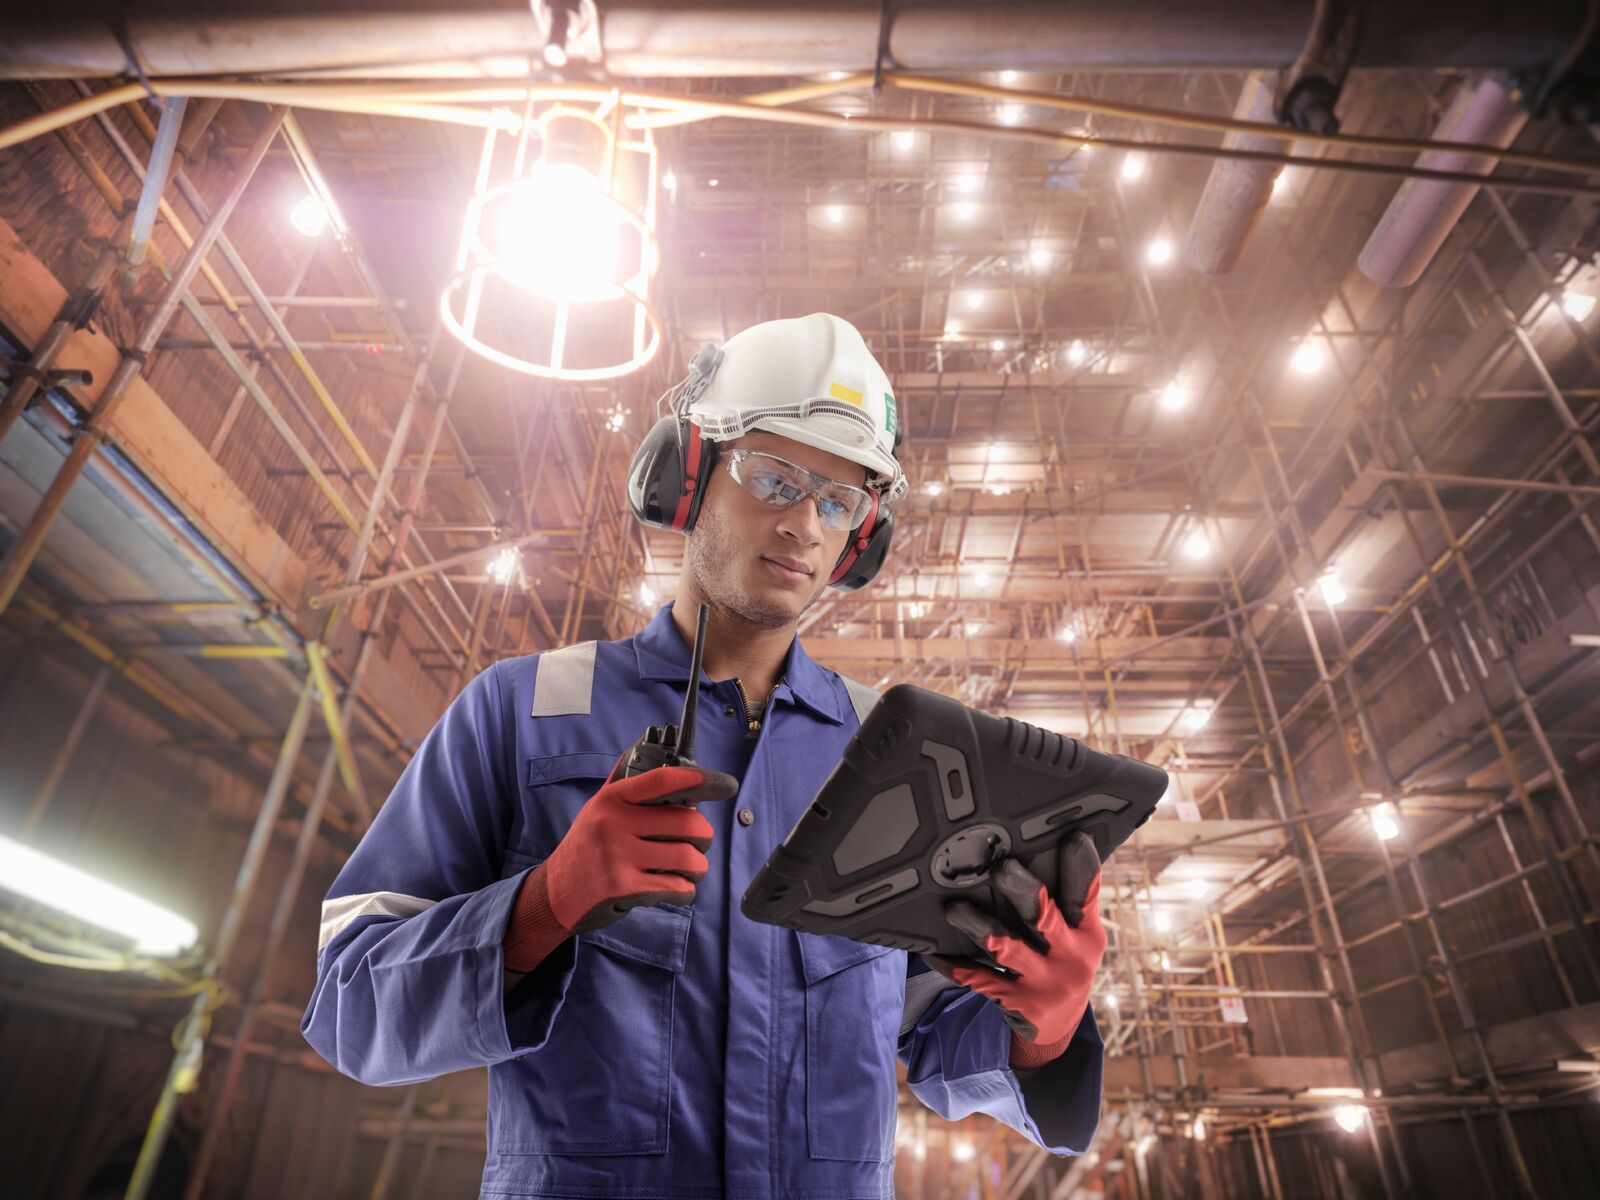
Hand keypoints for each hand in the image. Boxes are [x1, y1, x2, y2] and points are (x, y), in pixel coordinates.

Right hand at [543, 757, 737, 933]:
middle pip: (687, 823)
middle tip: (700, 842)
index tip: (721, 784)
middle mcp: (615, 823)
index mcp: (613, 799)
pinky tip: (678, 886)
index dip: (698, 780)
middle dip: (704, 836)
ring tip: (692, 867)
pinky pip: (676, 886)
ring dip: (698, 867)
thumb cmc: (585, 847)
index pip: (662, 780)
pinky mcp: (624, 887)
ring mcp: (619, 856)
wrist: (557, 892)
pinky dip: (686, 889)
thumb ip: (623, 782)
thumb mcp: (597, 808)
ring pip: (687, 858)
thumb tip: (642, 745)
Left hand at [924, 832, 1104, 1046]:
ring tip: (954, 908)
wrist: (1057, 1028)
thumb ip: (1065, 905)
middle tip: (1001, 867)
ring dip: (977, 924)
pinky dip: (952, 964)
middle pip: (1044, 917)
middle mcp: (1070, 959)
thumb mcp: (1077, 939)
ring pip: (1004, 947)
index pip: (1085, 895)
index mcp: (1088, 935)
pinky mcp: (1016, 1003)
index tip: (1072, 837)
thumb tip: (1041, 849)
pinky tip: (932, 952)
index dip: (1081, 866)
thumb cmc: (1062, 965)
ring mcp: (1044, 984)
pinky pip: (976, 979)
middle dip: (1022, 889)